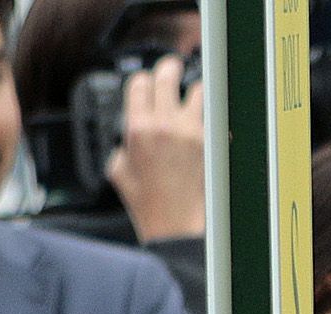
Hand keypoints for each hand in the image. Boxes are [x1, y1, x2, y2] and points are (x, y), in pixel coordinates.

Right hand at [112, 54, 206, 241]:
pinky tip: (203, 126)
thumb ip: (122, 142)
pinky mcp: (211, 142)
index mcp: (138, 128)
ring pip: (198, 89)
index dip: (143, 81)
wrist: (175, 225)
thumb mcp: (117, 170)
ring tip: (192, 101)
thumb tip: (128, 129)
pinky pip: (213, 116)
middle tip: (172, 72)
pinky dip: (208, 118)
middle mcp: (165, 124)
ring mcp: (192, 131)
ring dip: (194, 93)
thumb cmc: (148, 204)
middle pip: (168, 73)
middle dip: (169, 69)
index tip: (147, 86)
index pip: (140, 81)